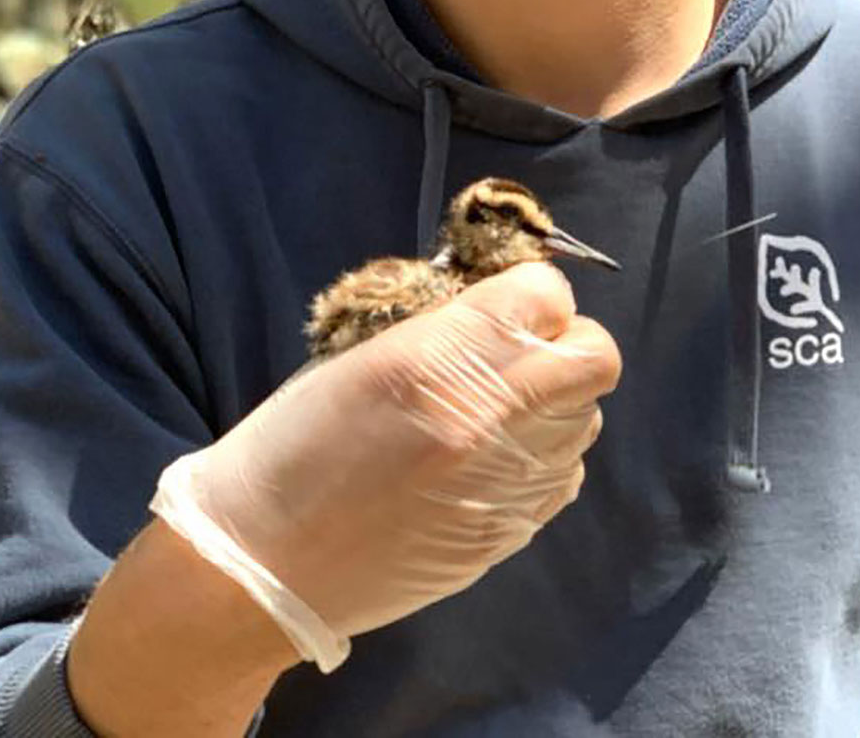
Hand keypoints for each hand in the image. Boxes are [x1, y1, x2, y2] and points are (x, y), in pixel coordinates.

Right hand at [150, 262, 620, 667]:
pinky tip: (493, 460)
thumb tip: (506, 303)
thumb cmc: (296, 442)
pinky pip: (565, 475)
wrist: (266, 565)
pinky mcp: (509, 536)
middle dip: (564, 340)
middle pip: (593, 357)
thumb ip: (446, 325)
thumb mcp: (361, 354)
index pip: (545, 295)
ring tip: (500, 409)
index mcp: (434, 364)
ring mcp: (506, 487)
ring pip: (587, 417)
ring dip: (555, 401)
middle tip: (519, 351)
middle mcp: (487, 424)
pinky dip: (544, 456)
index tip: (504, 304)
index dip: (530, 292)